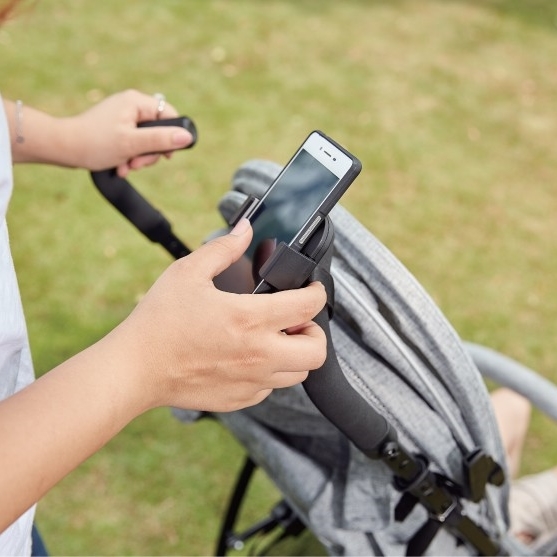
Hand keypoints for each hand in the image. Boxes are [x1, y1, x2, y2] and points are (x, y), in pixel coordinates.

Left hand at [64, 89, 193, 175]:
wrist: (63, 148)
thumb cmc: (95, 143)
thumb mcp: (133, 144)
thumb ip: (161, 140)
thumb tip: (187, 137)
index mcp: (136, 102)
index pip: (170, 115)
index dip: (172, 136)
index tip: (166, 155)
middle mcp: (131, 106)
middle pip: (158, 131)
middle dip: (150, 153)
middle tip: (138, 164)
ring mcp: (123, 117)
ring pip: (146, 141)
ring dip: (139, 159)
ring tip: (126, 168)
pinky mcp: (116, 129)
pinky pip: (133, 143)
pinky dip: (129, 157)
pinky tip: (120, 167)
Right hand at [110, 219, 327, 412]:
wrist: (135, 369)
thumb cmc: (159, 321)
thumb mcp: (188, 273)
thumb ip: (223, 249)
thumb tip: (245, 229)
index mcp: (250, 318)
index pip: (308, 306)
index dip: (317, 293)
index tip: (311, 289)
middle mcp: (259, 354)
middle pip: (317, 351)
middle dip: (315, 331)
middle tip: (296, 320)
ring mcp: (251, 381)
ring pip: (299, 373)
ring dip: (295, 353)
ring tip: (275, 338)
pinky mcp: (240, 399)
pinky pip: (271, 388)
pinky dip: (271, 372)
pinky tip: (250, 357)